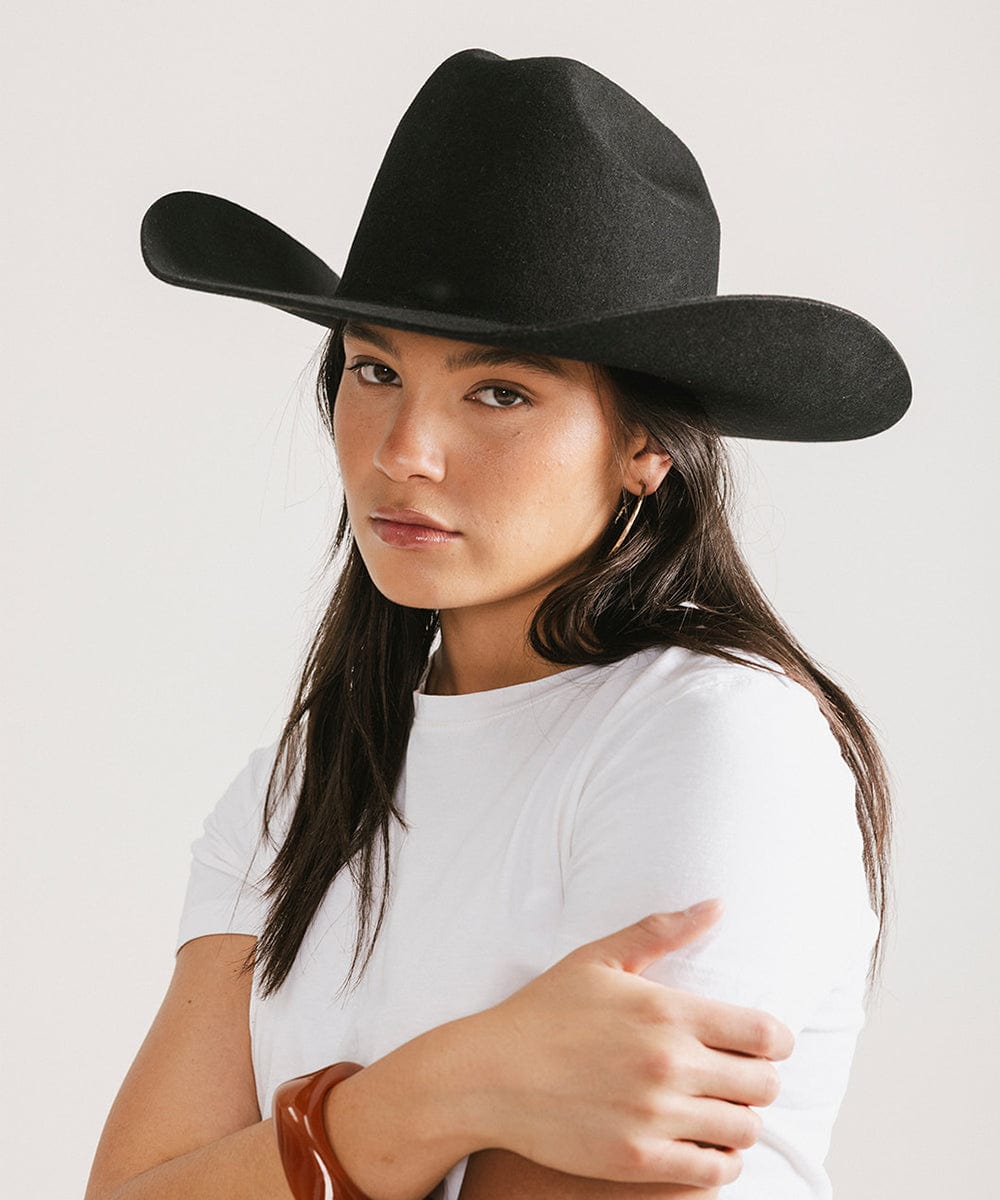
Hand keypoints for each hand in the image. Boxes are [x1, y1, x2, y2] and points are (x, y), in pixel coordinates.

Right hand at [469, 901, 793, 1190]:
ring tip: (718, 1110)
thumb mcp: (599, 958)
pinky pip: (714, 1171)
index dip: (777, 1041)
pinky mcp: (639, 1160)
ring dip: (740, 1121)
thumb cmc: (544, 1012)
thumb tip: (717, 905)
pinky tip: (701, 1143)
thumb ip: (662, 930)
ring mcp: (655, 1117)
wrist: (489, 1075)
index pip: (765, 1034)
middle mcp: (669, 1065)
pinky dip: (719, 1160)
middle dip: (760, 1080)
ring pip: (744, 1131)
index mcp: (667, 1012)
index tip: (766, 1044)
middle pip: (764, 1085)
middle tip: (737, 1077)